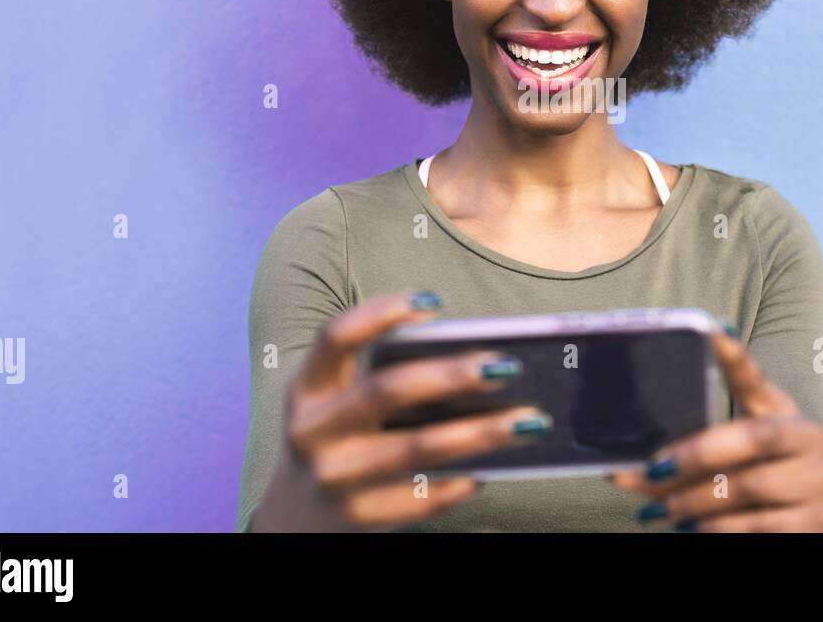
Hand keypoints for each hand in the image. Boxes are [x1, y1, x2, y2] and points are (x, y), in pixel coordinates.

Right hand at [250, 292, 549, 531]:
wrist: (294, 521)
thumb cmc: (340, 440)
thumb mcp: (341, 405)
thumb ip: (384, 379)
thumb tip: (473, 360)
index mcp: (309, 389)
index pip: (336, 337)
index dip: (380, 313)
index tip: (434, 300)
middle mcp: (313, 431)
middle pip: (387, 391)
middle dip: (451, 376)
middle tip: (504, 367)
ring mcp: (333, 478)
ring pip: (417, 449)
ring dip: (479, 433)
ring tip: (527, 421)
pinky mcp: (358, 518)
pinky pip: (421, 498)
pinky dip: (460, 482)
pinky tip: (489, 468)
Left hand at [609, 327, 822, 531]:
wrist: (796, 524)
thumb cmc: (752, 478)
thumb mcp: (728, 456)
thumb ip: (682, 453)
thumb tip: (619, 468)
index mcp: (784, 410)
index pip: (756, 378)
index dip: (735, 356)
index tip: (711, 332)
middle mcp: (810, 439)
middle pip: (752, 437)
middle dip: (696, 455)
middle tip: (655, 469)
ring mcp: (818, 482)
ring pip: (750, 486)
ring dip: (696, 500)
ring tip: (660, 510)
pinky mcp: (817, 522)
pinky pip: (759, 525)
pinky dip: (718, 528)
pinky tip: (692, 528)